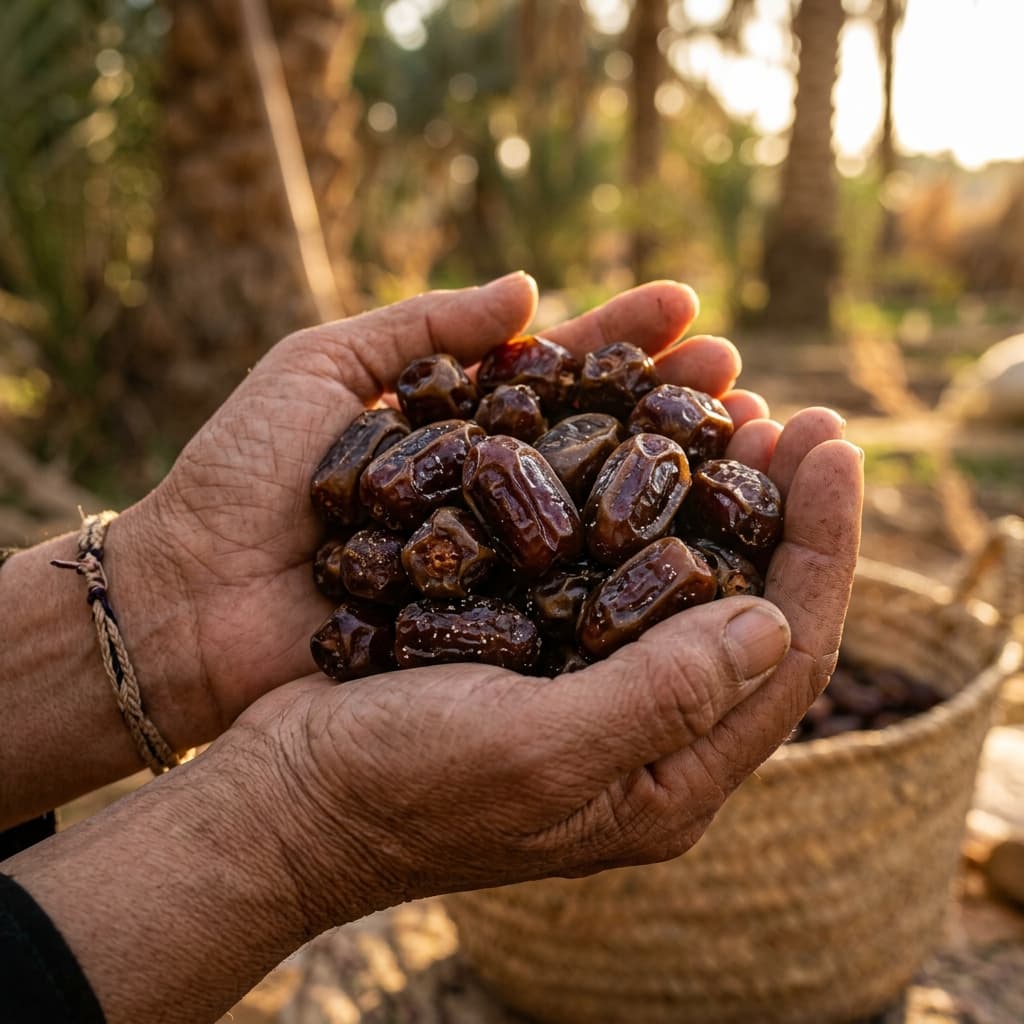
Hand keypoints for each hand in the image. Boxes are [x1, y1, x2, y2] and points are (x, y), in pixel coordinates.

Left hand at [127, 273, 756, 743]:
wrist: (188, 600)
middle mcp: (490, 495)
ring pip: (602, 521)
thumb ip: (420, 326)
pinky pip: (571, 602)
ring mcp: (495, 567)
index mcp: (459, 426)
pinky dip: (635, 579)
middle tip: (748, 381)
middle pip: (600, 442)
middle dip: (674, 406)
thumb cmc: (239, 477)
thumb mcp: (318, 366)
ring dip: (677, 486)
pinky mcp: (488, 635)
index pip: (561, 372)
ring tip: (750, 449)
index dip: (626, 338)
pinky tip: (703, 556)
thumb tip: (528, 287)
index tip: (694, 306)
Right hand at [218, 354, 861, 934]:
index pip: (785, 659)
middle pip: (747, 610)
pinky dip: (633, 502)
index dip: (822, 551)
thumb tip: (771, 622)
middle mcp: (643, 730)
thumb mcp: (537, 754)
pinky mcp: (536, 648)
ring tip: (734, 412)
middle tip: (796, 419)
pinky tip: (636, 444)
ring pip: (683, 581)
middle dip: (782, 513)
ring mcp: (590, 685)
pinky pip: (609, 567)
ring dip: (715, 496)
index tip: (834, 450)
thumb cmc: (401, 788)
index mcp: (665, 777)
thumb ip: (662, 700)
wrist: (287, 793)